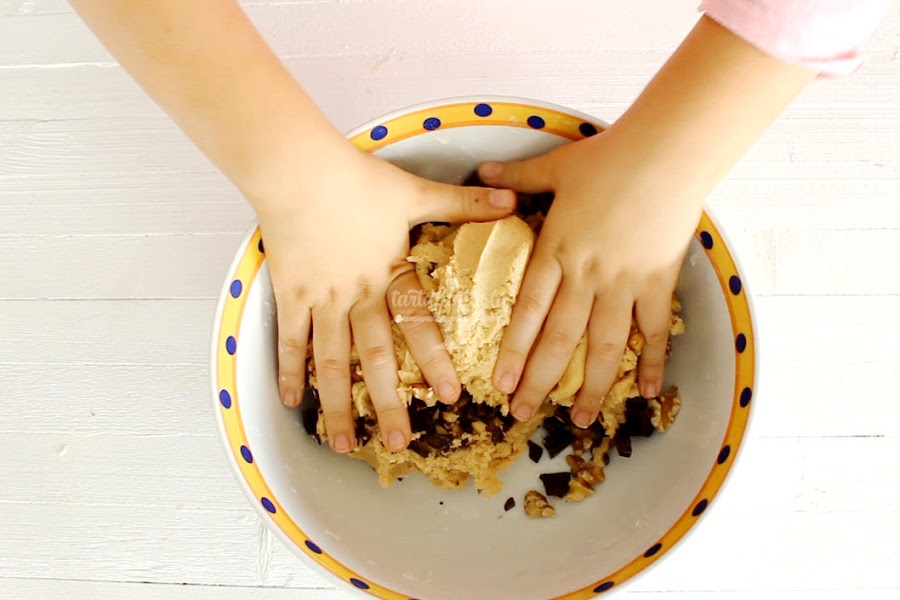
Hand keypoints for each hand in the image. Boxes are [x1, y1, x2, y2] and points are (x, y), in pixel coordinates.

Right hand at [259, 145, 515, 452]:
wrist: (298, 170)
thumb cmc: (356, 179)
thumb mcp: (415, 191)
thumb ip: (463, 203)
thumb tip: (512, 200)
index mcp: (391, 274)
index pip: (419, 324)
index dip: (435, 360)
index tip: (450, 397)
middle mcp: (358, 296)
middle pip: (376, 359)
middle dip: (388, 403)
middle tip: (399, 443)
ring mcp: (322, 300)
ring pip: (332, 362)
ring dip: (337, 404)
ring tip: (343, 444)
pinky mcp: (291, 295)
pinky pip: (291, 340)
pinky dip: (291, 371)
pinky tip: (293, 402)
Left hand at [479, 129, 700, 427]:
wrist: (667, 152)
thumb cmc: (610, 157)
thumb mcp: (555, 167)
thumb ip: (516, 177)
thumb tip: (479, 172)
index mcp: (557, 250)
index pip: (528, 312)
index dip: (513, 351)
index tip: (500, 383)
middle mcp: (586, 274)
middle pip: (559, 340)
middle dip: (539, 381)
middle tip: (522, 414)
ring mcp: (624, 282)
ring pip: (604, 346)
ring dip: (590, 386)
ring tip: (579, 419)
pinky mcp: (658, 281)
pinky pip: (654, 331)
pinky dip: (651, 362)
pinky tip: (645, 392)